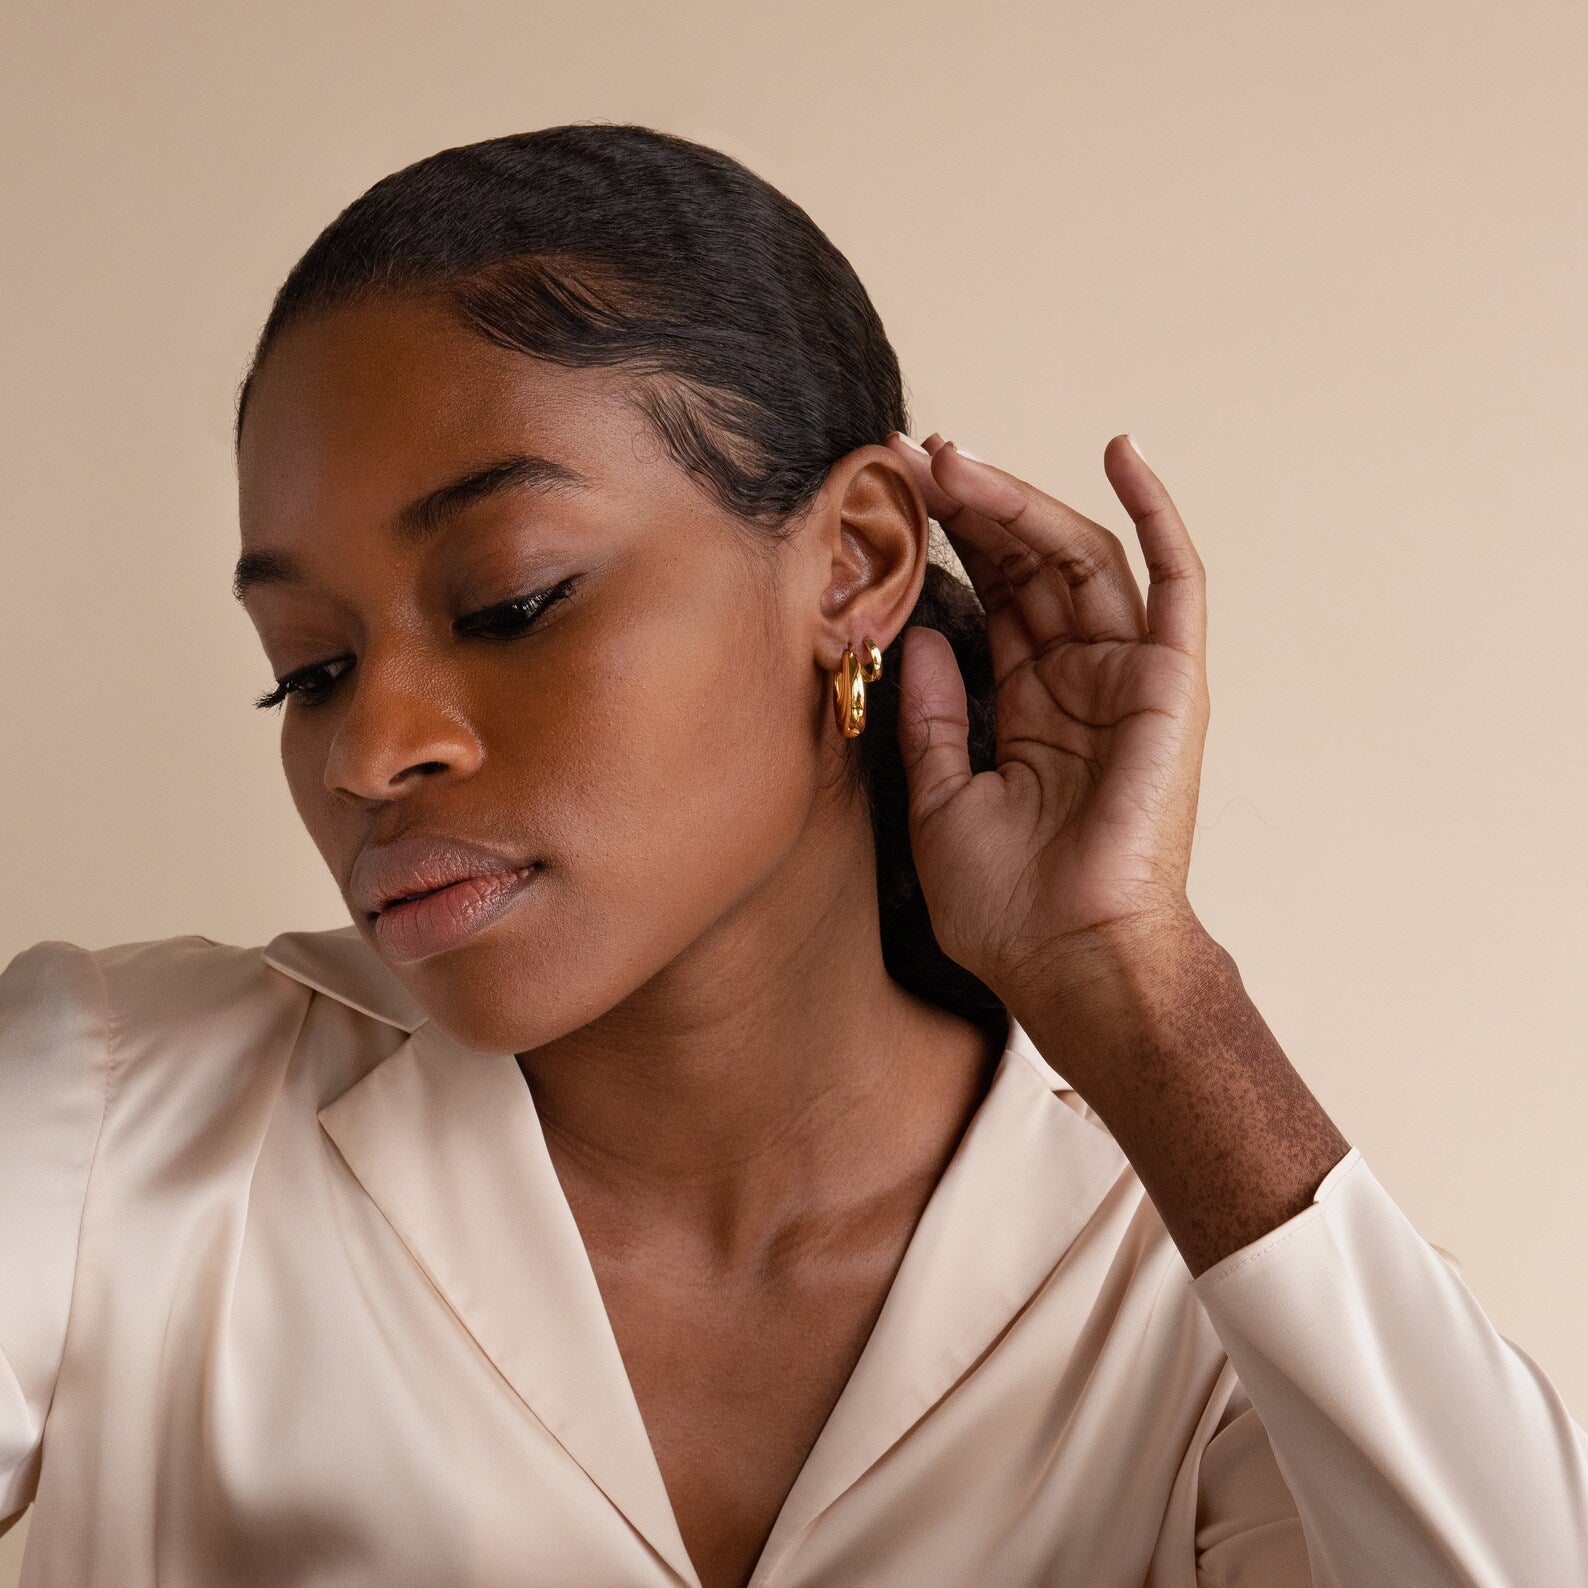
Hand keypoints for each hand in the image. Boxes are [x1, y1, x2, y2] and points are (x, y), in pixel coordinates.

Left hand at [884, 431, 1210, 1004]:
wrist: (1068, 959)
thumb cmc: (1008, 905)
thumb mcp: (939, 801)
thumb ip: (931, 718)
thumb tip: (918, 634)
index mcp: (1030, 705)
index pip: (994, 596)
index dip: (949, 540)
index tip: (893, 490)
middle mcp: (1081, 680)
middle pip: (1031, 563)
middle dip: (974, 506)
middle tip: (913, 456)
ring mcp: (1129, 677)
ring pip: (1081, 557)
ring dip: (1021, 501)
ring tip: (955, 459)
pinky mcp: (1171, 682)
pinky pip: (1177, 583)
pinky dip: (1157, 514)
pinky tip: (1122, 452)